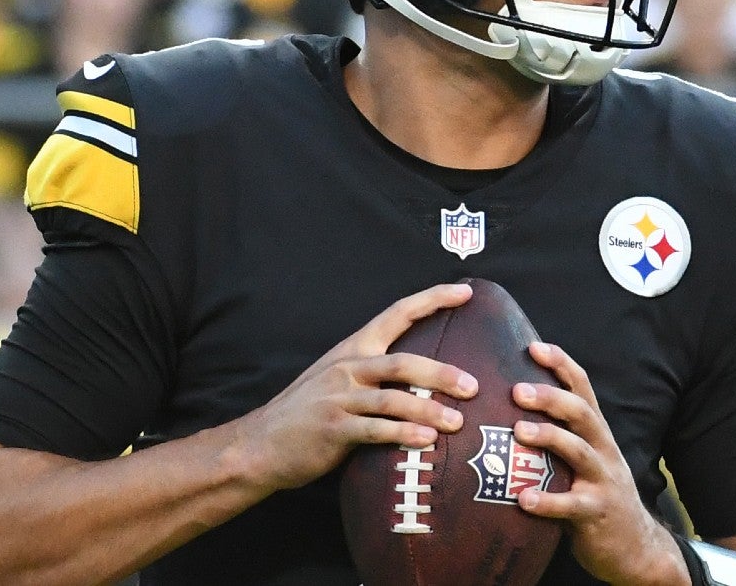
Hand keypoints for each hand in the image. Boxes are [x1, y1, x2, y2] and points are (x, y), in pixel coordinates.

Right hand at [236, 282, 478, 492]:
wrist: (262, 443)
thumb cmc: (309, 413)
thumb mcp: (338, 380)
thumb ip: (373, 374)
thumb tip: (424, 378)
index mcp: (353, 350)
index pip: (397, 314)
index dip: (432, 299)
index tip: (465, 292)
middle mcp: (347, 368)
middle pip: (403, 363)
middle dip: (441, 373)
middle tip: (474, 387)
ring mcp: (339, 398)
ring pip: (393, 398)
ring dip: (429, 409)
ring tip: (457, 422)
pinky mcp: (333, 429)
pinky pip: (375, 430)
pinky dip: (403, 434)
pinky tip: (426, 440)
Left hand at [513, 342, 686, 585]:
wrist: (636, 546)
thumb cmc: (595, 494)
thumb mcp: (584, 459)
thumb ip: (558, 436)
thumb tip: (508, 409)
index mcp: (596, 433)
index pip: (583, 388)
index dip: (562, 365)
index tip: (533, 347)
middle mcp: (603, 450)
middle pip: (581, 413)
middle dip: (550, 398)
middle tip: (516, 390)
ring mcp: (603, 481)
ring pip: (579, 451)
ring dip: (548, 438)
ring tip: (518, 432)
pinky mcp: (597, 514)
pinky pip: (572, 506)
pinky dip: (547, 501)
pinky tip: (523, 499)